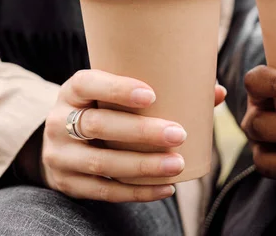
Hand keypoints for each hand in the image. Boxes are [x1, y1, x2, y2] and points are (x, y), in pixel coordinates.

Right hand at [21, 70, 225, 202]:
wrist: (62, 144)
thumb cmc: (104, 110)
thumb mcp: (115, 96)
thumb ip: (162, 90)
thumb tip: (217, 91)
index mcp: (72, 92)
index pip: (87, 84)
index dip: (116, 89)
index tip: (151, 95)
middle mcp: (59, 121)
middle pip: (97, 125)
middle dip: (139, 131)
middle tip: (178, 133)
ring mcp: (60, 155)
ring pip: (100, 163)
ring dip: (141, 166)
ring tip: (177, 164)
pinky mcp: (68, 184)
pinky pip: (103, 191)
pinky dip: (137, 191)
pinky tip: (165, 188)